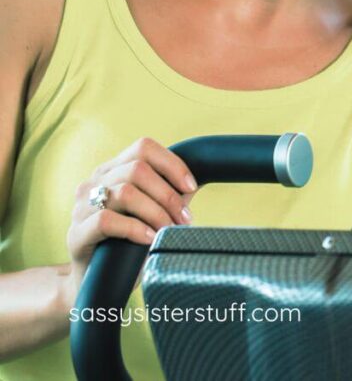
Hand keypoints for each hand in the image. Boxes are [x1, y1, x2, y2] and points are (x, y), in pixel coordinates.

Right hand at [64, 138, 197, 300]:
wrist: (98, 280)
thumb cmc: (132, 242)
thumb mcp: (153, 211)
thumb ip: (169, 193)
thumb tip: (199, 178)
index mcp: (113, 170)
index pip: (143, 148)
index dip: (172, 164)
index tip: (191, 187)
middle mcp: (94, 182)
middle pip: (137, 169)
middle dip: (168, 195)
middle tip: (184, 219)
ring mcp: (81, 207)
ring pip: (125, 193)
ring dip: (156, 212)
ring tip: (169, 230)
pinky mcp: (76, 234)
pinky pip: (107, 221)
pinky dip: (135, 228)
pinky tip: (150, 239)